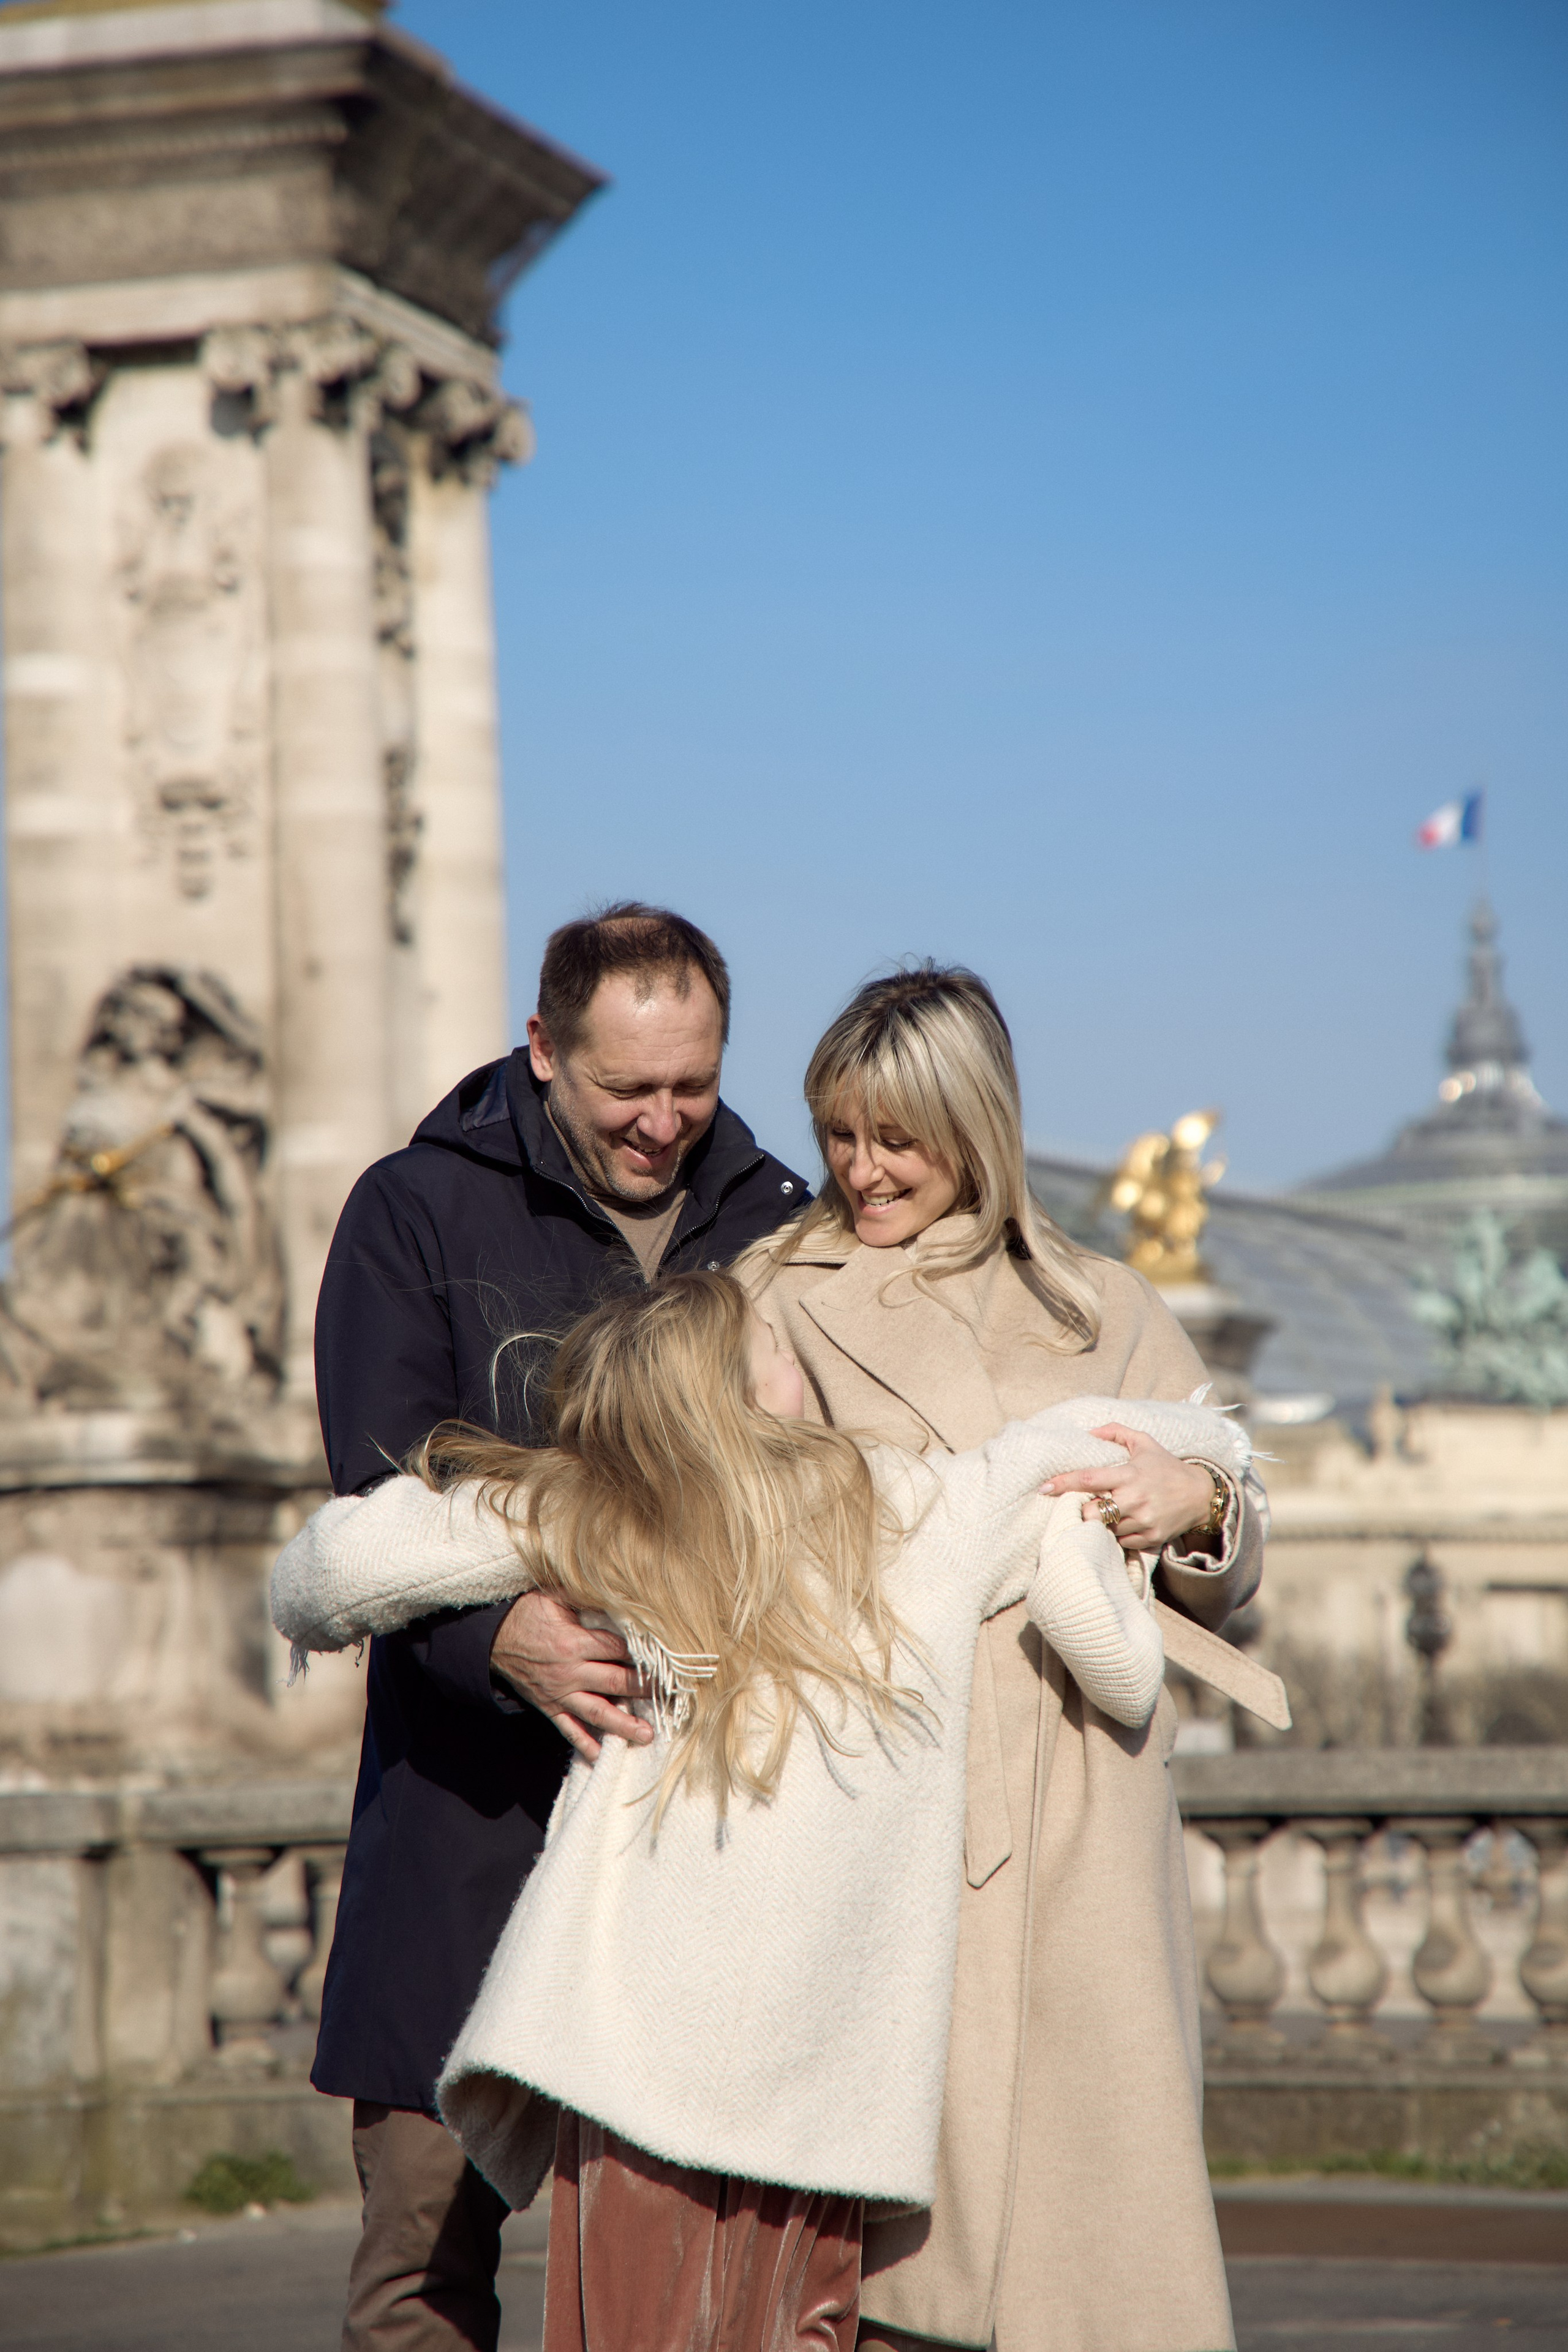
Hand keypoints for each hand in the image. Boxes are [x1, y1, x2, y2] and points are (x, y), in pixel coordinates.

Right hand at [490, 1591, 652, 1760]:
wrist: (492, 1639)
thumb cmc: (528, 1613)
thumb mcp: (554, 1597)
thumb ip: (585, 1598)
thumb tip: (618, 1595)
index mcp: (573, 1642)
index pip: (617, 1650)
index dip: (642, 1654)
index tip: (665, 1658)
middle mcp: (568, 1672)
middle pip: (614, 1683)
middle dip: (644, 1690)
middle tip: (670, 1697)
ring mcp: (559, 1694)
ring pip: (597, 1713)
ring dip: (623, 1725)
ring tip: (647, 1735)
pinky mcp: (549, 1707)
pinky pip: (569, 1729)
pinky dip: (585, 1745)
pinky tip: (602, 1756)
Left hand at [1043, 1425, 1214, 1553]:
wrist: (1201, 1495)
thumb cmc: (1167, 1467)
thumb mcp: (1145, 1443)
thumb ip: (1116, 1432)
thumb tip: (1089, 1432)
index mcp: (1130, 1474)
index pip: (1089, 1479)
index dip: (1064, 1483)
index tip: (1044, 1487)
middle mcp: (1135, 1499)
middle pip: (1092, 1512)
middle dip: (1083, 1509)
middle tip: (1086, 1503)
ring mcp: (1143, 1522)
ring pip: (1105, 1529)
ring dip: (1101, 1523)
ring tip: (1110, 1513)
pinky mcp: (1150, 1539)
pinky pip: (1121, 1542)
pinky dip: (1117, 1534)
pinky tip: (1124, 1523)